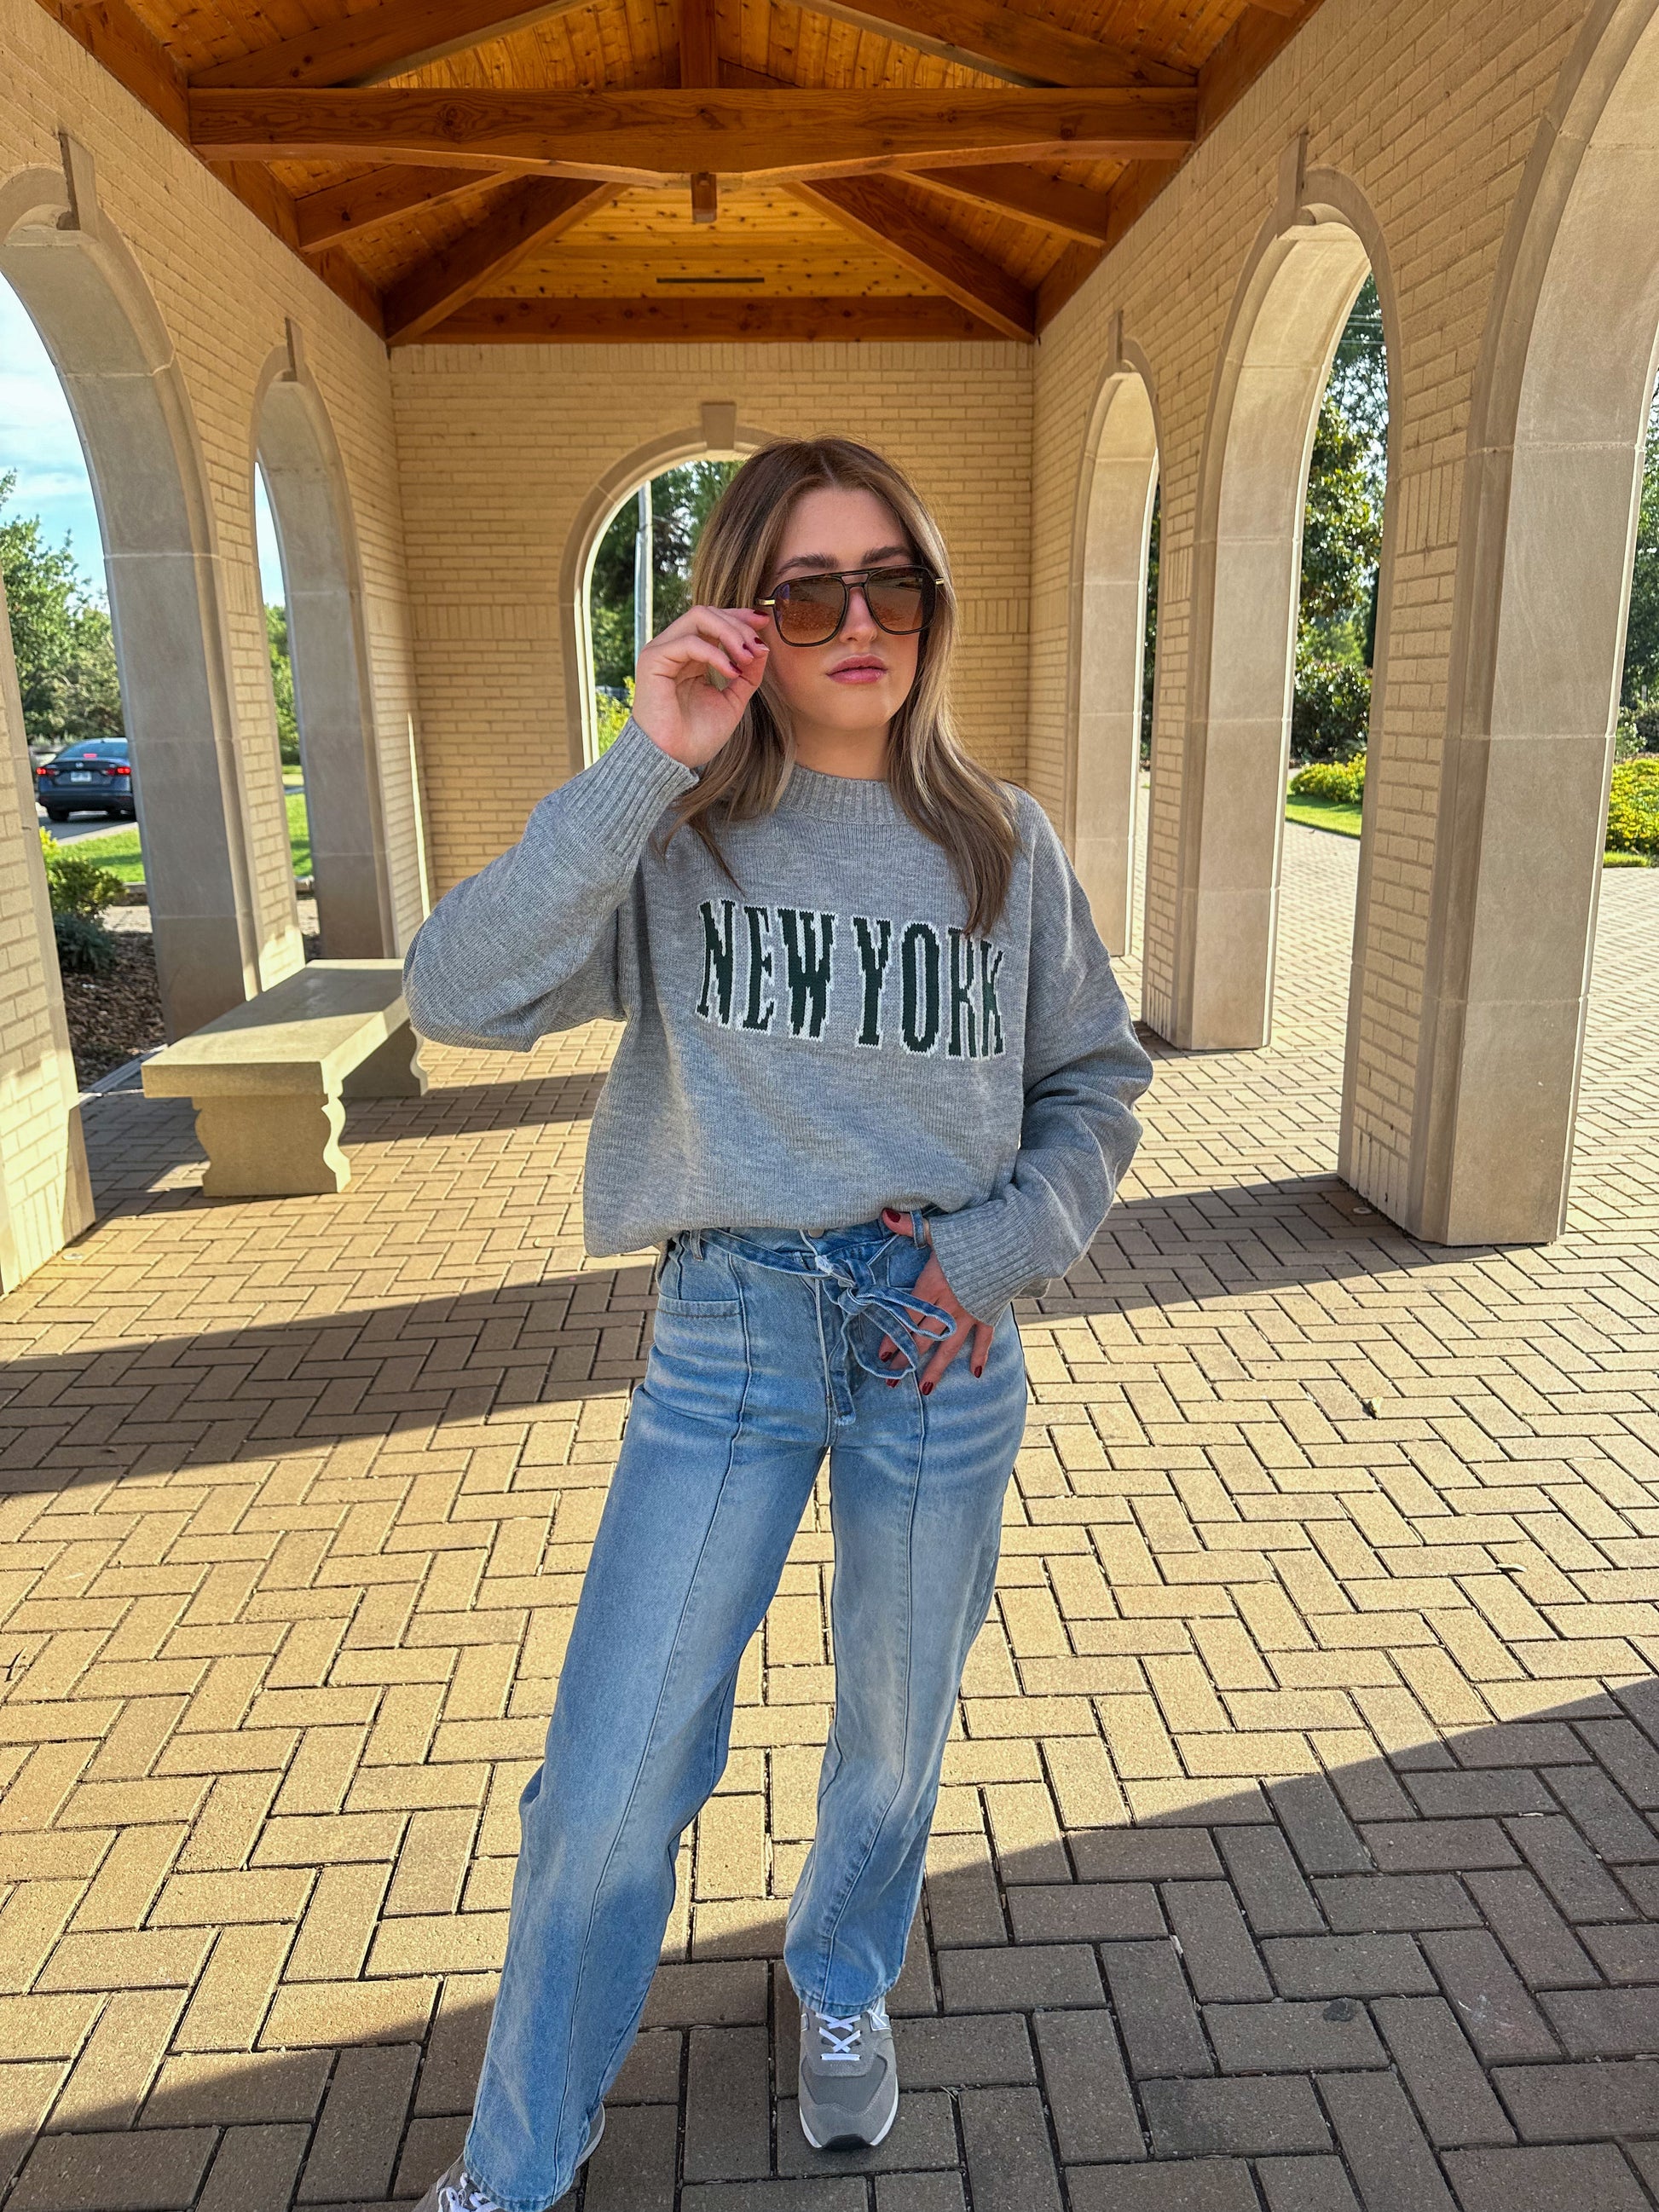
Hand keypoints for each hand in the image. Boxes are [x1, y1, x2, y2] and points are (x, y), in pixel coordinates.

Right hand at [631, 604, 769, 768]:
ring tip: (746, 657)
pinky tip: (731, 671)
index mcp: (689, 656)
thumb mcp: (732, 701)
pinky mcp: (654, 660)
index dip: (739, 617)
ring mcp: (662, 651)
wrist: (672, 761)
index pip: (713, 621)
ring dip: (729, 633)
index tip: (764, 624)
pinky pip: (689, 642)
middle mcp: (674, 648)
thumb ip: (747, 675)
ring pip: (698, 617)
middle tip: (758, 647)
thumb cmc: (696, 737)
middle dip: (738, 625)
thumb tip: (762, 648)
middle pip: (708, 613)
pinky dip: (715, 653)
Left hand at [876, 1208, 995, 1392]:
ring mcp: (969, 1313)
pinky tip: (974, 1373)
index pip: (906, 1317)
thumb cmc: (974, 1235)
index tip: (882, 1357)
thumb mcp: (940, 1230)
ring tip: (924, 1390)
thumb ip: (910, 1227)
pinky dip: (980, 1356)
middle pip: (922, 1338)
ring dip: (936, 1369)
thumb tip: (885, 1214)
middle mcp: (948, 1305)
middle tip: (891, 1382)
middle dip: (906, 1360)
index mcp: (931, 1286)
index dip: (893, 1338)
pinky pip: (983, 1339)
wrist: (1015, 1243)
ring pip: (948, 1347)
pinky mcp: (989, 1312)